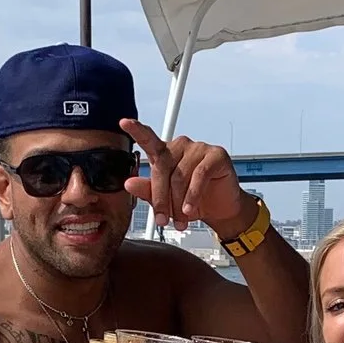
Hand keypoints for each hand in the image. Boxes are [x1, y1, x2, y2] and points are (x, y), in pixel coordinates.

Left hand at [121, 119, 250, 234]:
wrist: (219, 210)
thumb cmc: (191, 202)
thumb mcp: (166, 201)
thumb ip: (147, 191)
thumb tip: (129, 183)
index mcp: (164, 153)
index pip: (148, 139)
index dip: (137, 130)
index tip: (124, 123)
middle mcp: (180, 146)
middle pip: (162, 168)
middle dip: (161, 198)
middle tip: (162, 220)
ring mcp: (199, 148)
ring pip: (180, 175)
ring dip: (178, 202)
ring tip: (180, 219)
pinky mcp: (216, 155)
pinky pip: (199, 175)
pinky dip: (193, 195)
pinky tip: (190, 209)